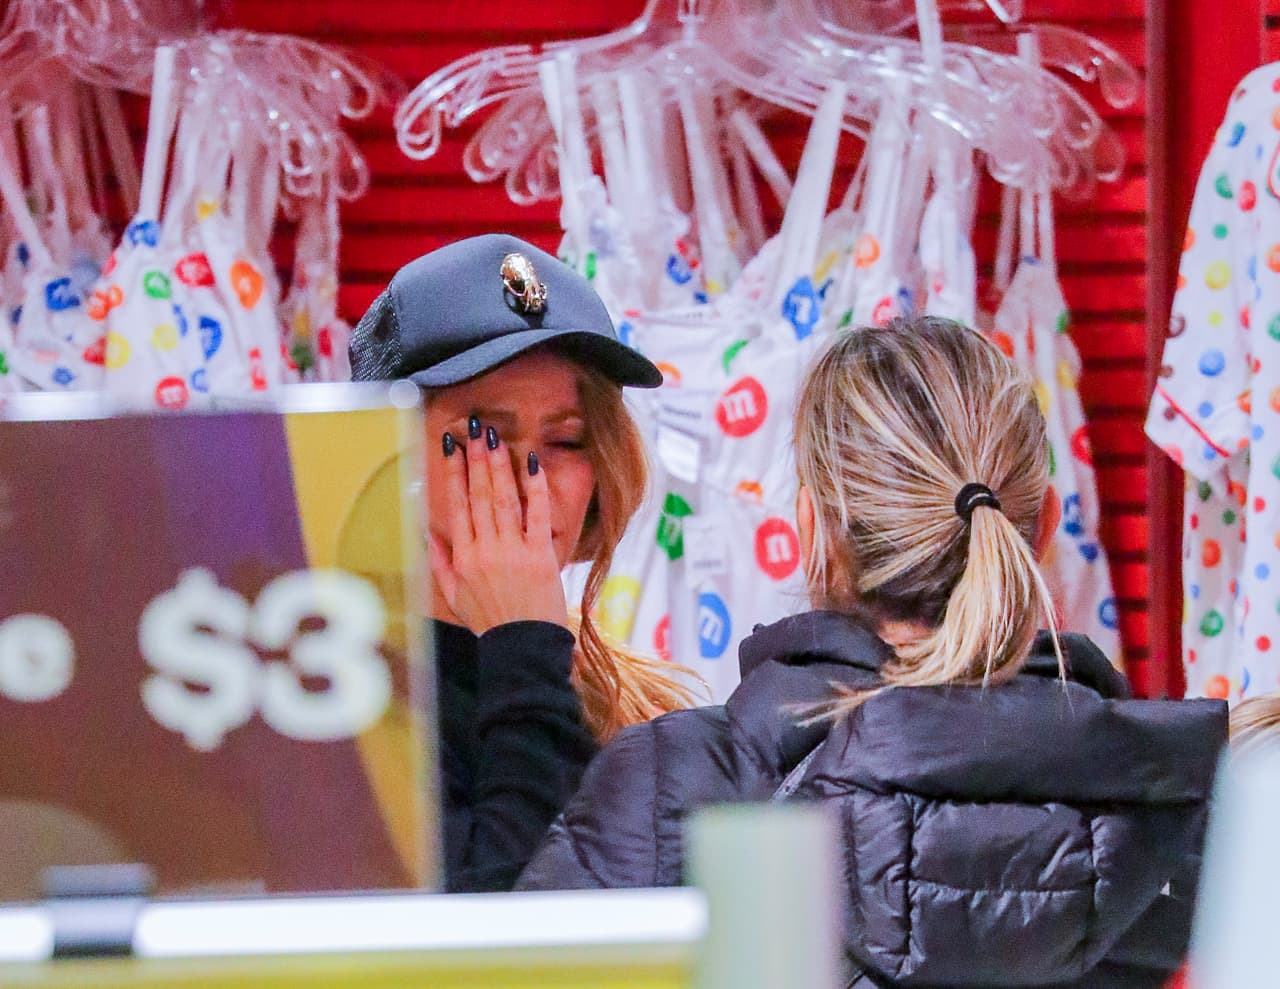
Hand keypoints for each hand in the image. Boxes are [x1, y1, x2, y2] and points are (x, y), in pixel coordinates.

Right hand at [428, 420, 568, 634]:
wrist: (521, 648)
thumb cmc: (489, 623)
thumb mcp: (454, 596)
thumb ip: (440, 562)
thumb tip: (427, 532)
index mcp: (463, 557)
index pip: (456, 506)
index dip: (453, 473)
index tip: (452, 446)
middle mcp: (485, 549)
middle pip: (478, 495)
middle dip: (476, 459)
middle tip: (476, 429)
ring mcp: (513, 551)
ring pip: (502, 499)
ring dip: (498, 465)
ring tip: (495, 438)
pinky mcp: (540, 555)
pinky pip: (537, 515)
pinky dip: (534, 488)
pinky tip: (531, 463)